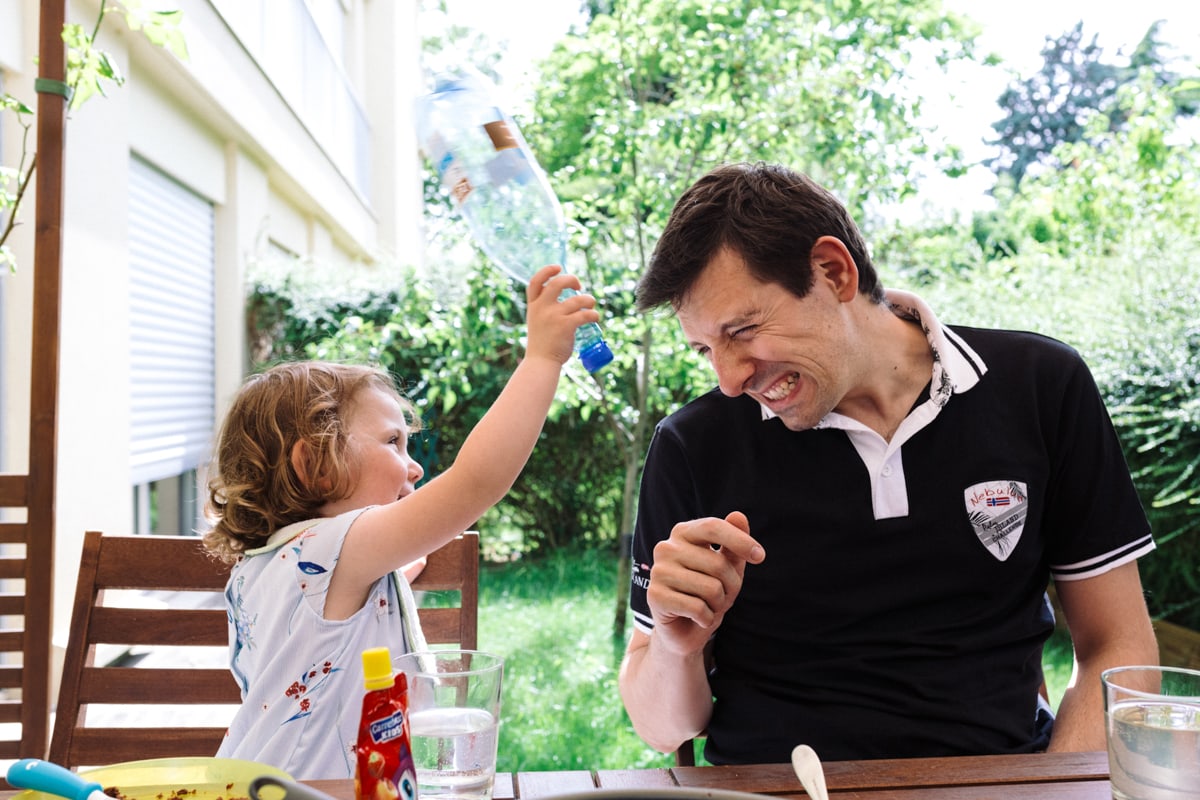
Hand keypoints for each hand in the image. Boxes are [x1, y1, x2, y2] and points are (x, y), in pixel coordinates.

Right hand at [525, 265, 599, 364]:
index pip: (535, 282)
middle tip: (579, 286)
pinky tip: (595, 317)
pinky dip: (593, 314)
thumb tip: (564, 300)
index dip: (547, 271)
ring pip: (577, 299)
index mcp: (533, 306)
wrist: (540, 362)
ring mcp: (553, 316)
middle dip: (571, 279)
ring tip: (590, 304)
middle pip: (557, 283)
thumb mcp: (537, 321)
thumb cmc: (542, 343)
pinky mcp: (566, 326)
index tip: (558, 267)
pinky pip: (585, 314)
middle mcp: (542, 308)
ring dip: (589, 299)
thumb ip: (545, 309)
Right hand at [645, 511, 764, 655]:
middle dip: (731, 586)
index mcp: (682, 533)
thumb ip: (733, 544)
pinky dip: (707, 618)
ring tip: (709, 607)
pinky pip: (698, 608)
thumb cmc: (707, 593)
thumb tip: (739, 515)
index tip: (760, 556)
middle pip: (718, 563)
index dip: (739, 540)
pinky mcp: (655, 596)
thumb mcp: (727, 568)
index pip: (713, 527)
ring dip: (719, 605)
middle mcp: (666, 548)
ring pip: (711, 588)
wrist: (683, 629)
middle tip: (723, 596)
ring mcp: (658, 571)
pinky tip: (698, 618)